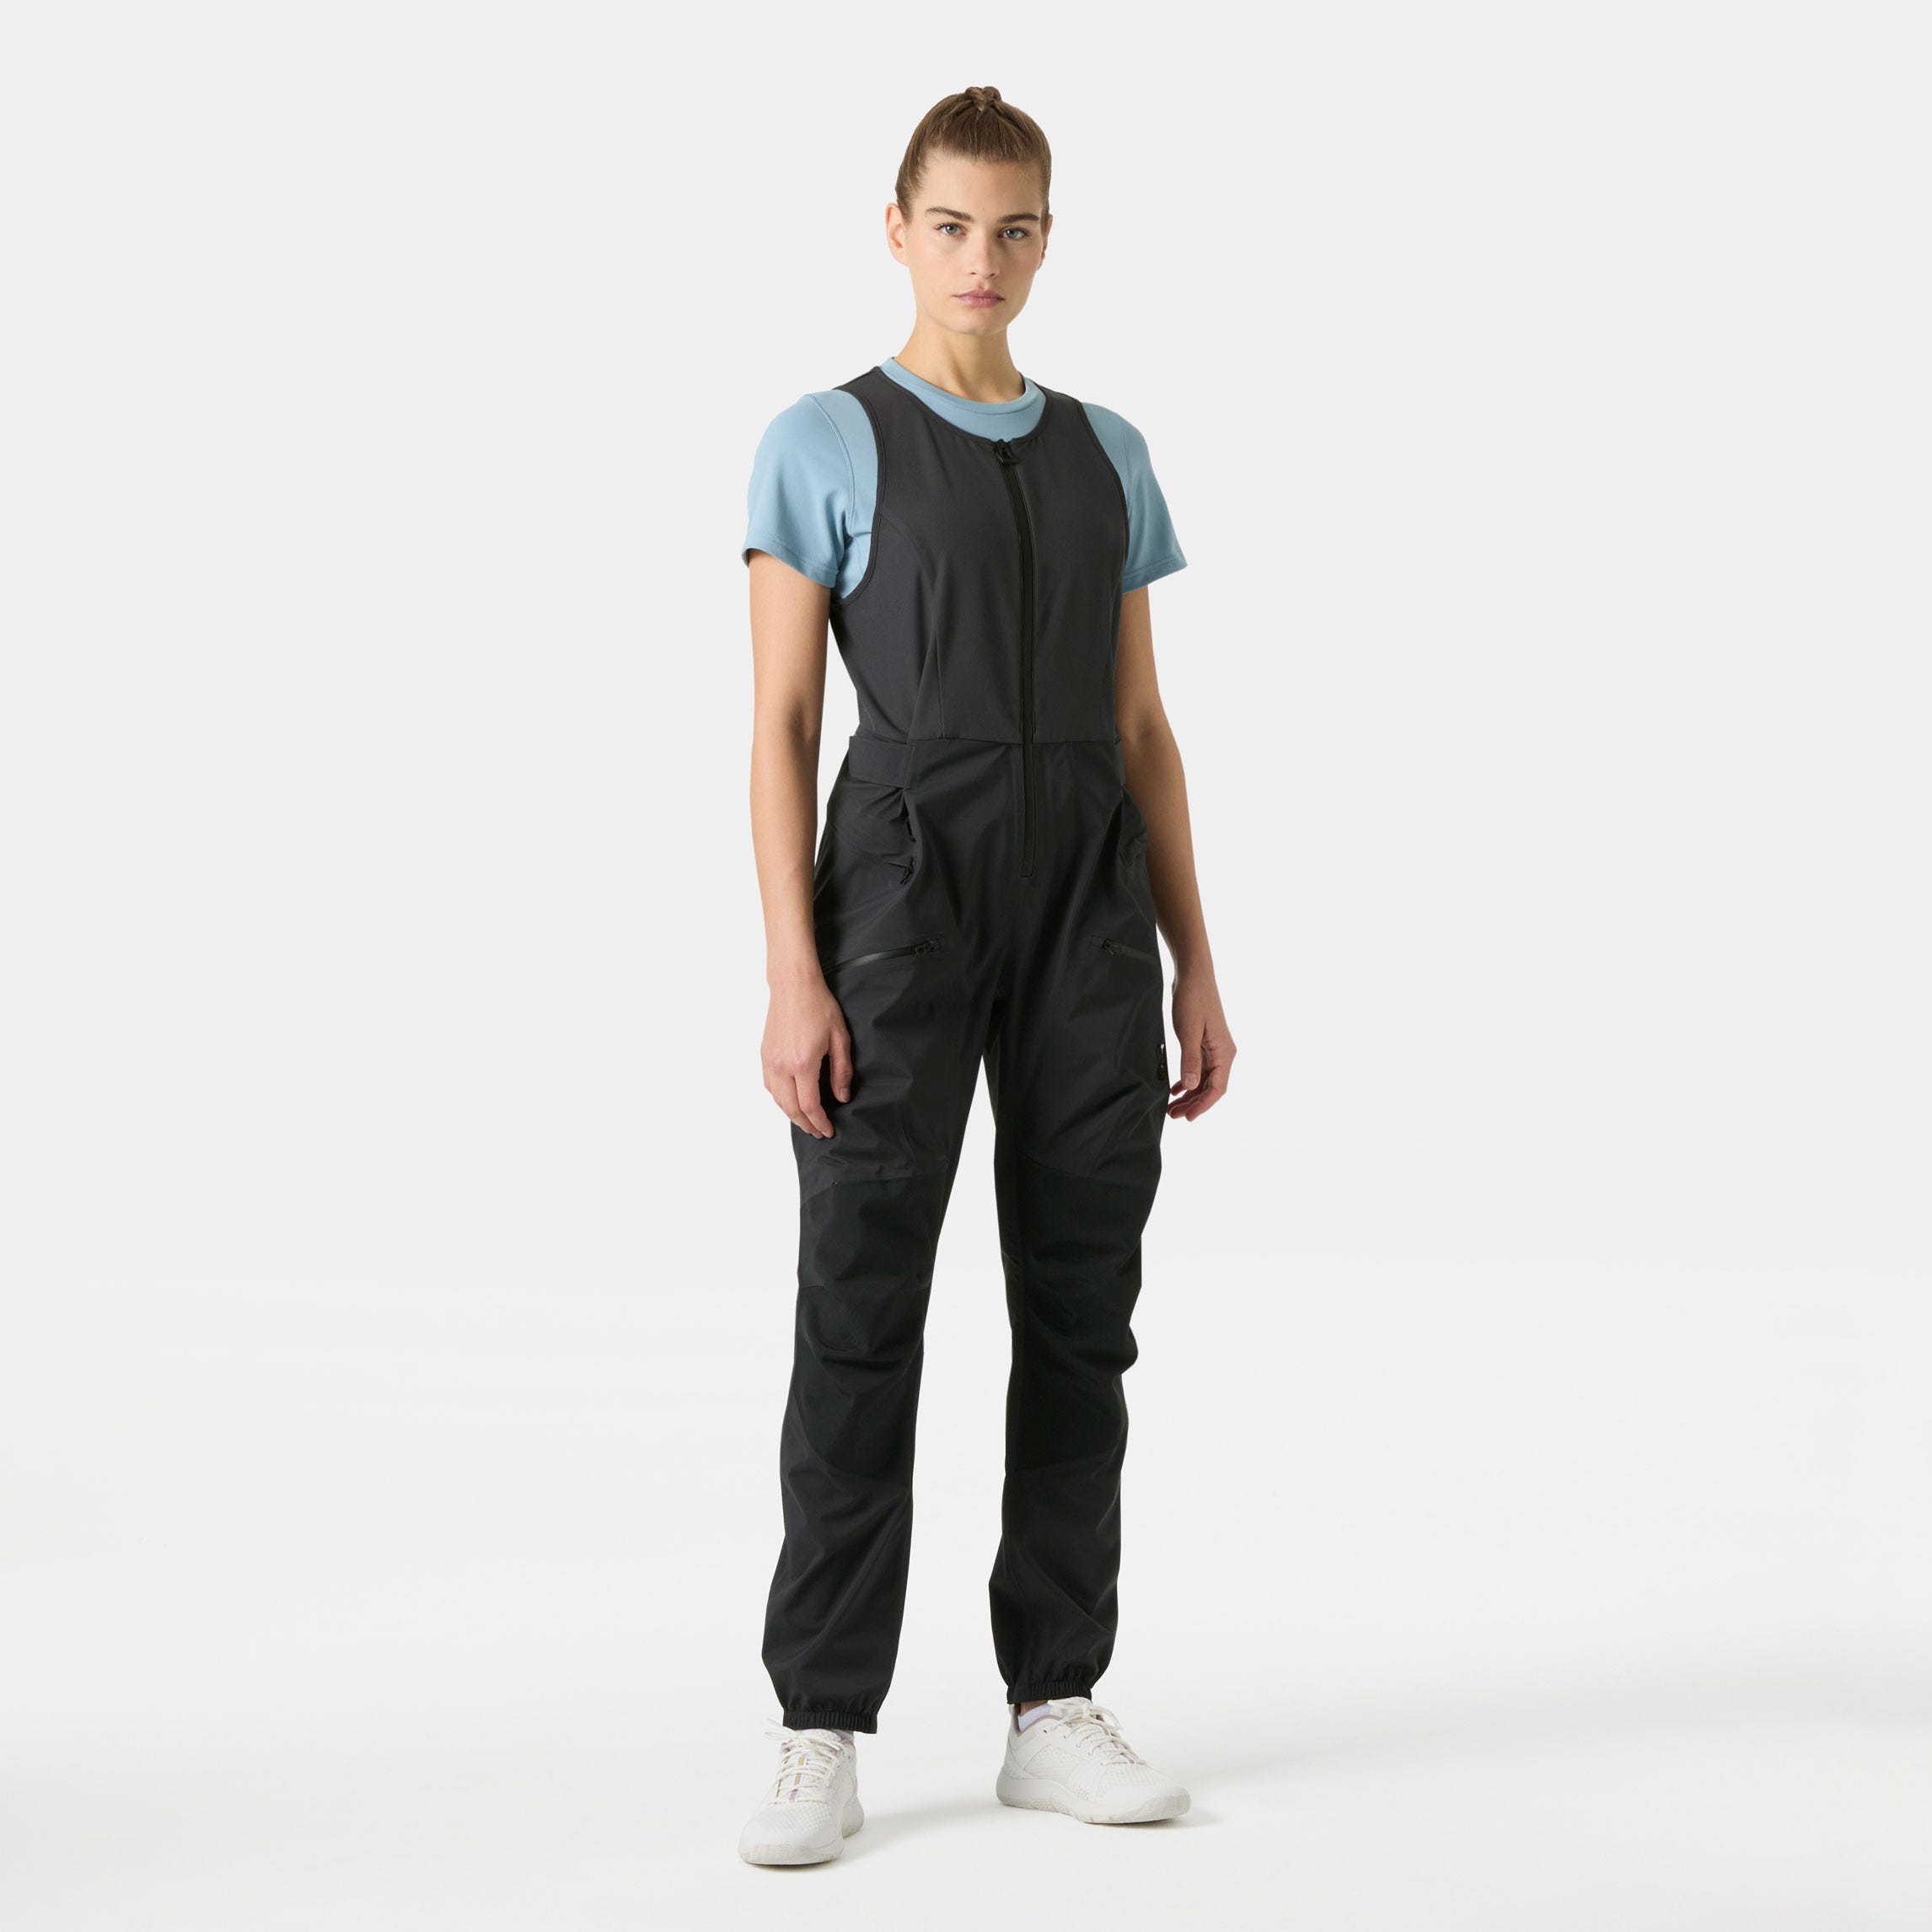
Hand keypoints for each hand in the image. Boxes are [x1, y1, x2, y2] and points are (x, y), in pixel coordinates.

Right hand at [762, 973, 851, 1137]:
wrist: (793, 985)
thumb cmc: (818, 1006)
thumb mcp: (839, 1038)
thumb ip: (841, 1071)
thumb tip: (842, 1097)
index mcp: (803, 1063)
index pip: (810, 1106)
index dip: (820, 1122)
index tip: (829, 1130)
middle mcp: (782, 1066)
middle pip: (791, 1109)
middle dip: (806, 1125)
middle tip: (819, 1131)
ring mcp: (770, 1061)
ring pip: (777, 1100)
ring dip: (792, 1115)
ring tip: (807, 1120)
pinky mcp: (764, 1055)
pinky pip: (769, 1087)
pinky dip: (780, 1100)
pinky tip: (791, 1100)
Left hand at [1167, 974, 1233, 1121]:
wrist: (1193, 975)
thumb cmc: (1193, 999)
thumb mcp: (1188, 1031)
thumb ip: (1190, 1059)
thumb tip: (1192, 1085)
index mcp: (1224, 1052)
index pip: (1217, 1089)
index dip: (1203, 1106)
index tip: (1188, 1118)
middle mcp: (1223, 1053)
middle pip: (1211, 1087)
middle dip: (1194, 1104)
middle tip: (1174, 1115)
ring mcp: (1214, 1048)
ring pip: (1204, 1080)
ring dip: (1190, 1094)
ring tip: (1172, 1106)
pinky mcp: (1204, 1042)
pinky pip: (1199, 1068)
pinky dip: (1188, 1080)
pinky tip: (1176, 1088)